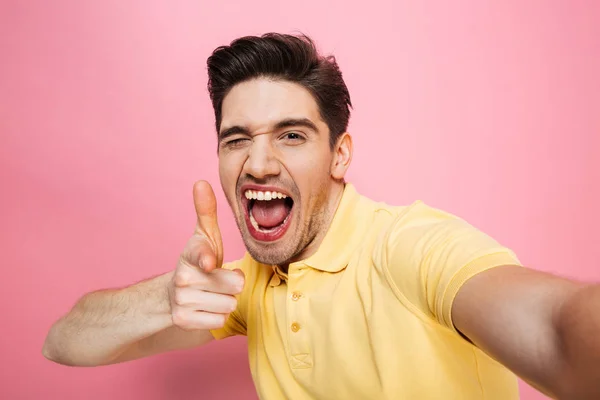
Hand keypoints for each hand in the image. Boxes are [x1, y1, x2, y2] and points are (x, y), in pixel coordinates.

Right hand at [169, 180, 244, 329]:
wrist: (171, 295)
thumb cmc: (198, 262)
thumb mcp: (204, 237)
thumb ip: (206, 212)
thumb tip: (201, 182)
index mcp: (190, 254)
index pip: (201, 254)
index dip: (207, 258)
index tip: (209, 263)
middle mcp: (183, 277)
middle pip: (233, 285)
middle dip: (232, 284)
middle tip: (220, 280)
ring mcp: (181, 300)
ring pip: (228, 304)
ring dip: (226, 301)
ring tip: (212, 294)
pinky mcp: (182, 321)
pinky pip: (220, 321)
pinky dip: (217, 317)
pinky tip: (206, 308)